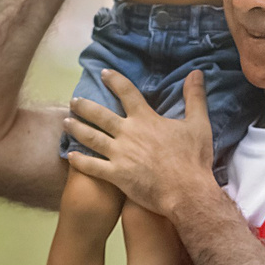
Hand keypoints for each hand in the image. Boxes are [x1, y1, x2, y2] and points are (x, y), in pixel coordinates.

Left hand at [64, 69, 220, 220]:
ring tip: (66, 122)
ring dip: (76, 129)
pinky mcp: (116, 175)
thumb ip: (195, 97)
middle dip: (84, 106)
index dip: (114, 80)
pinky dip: (79, 161)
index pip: (127, 92)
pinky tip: (70, 155)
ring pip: (91, 137)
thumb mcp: (199, 124)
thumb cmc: (193, 159)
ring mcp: (119, 154)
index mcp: (146, 119)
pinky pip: (92, 167)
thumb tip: (196, 73)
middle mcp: (128, 133)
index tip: (103, 74)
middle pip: (100, 115)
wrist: (186, 192)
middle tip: (74, 101)